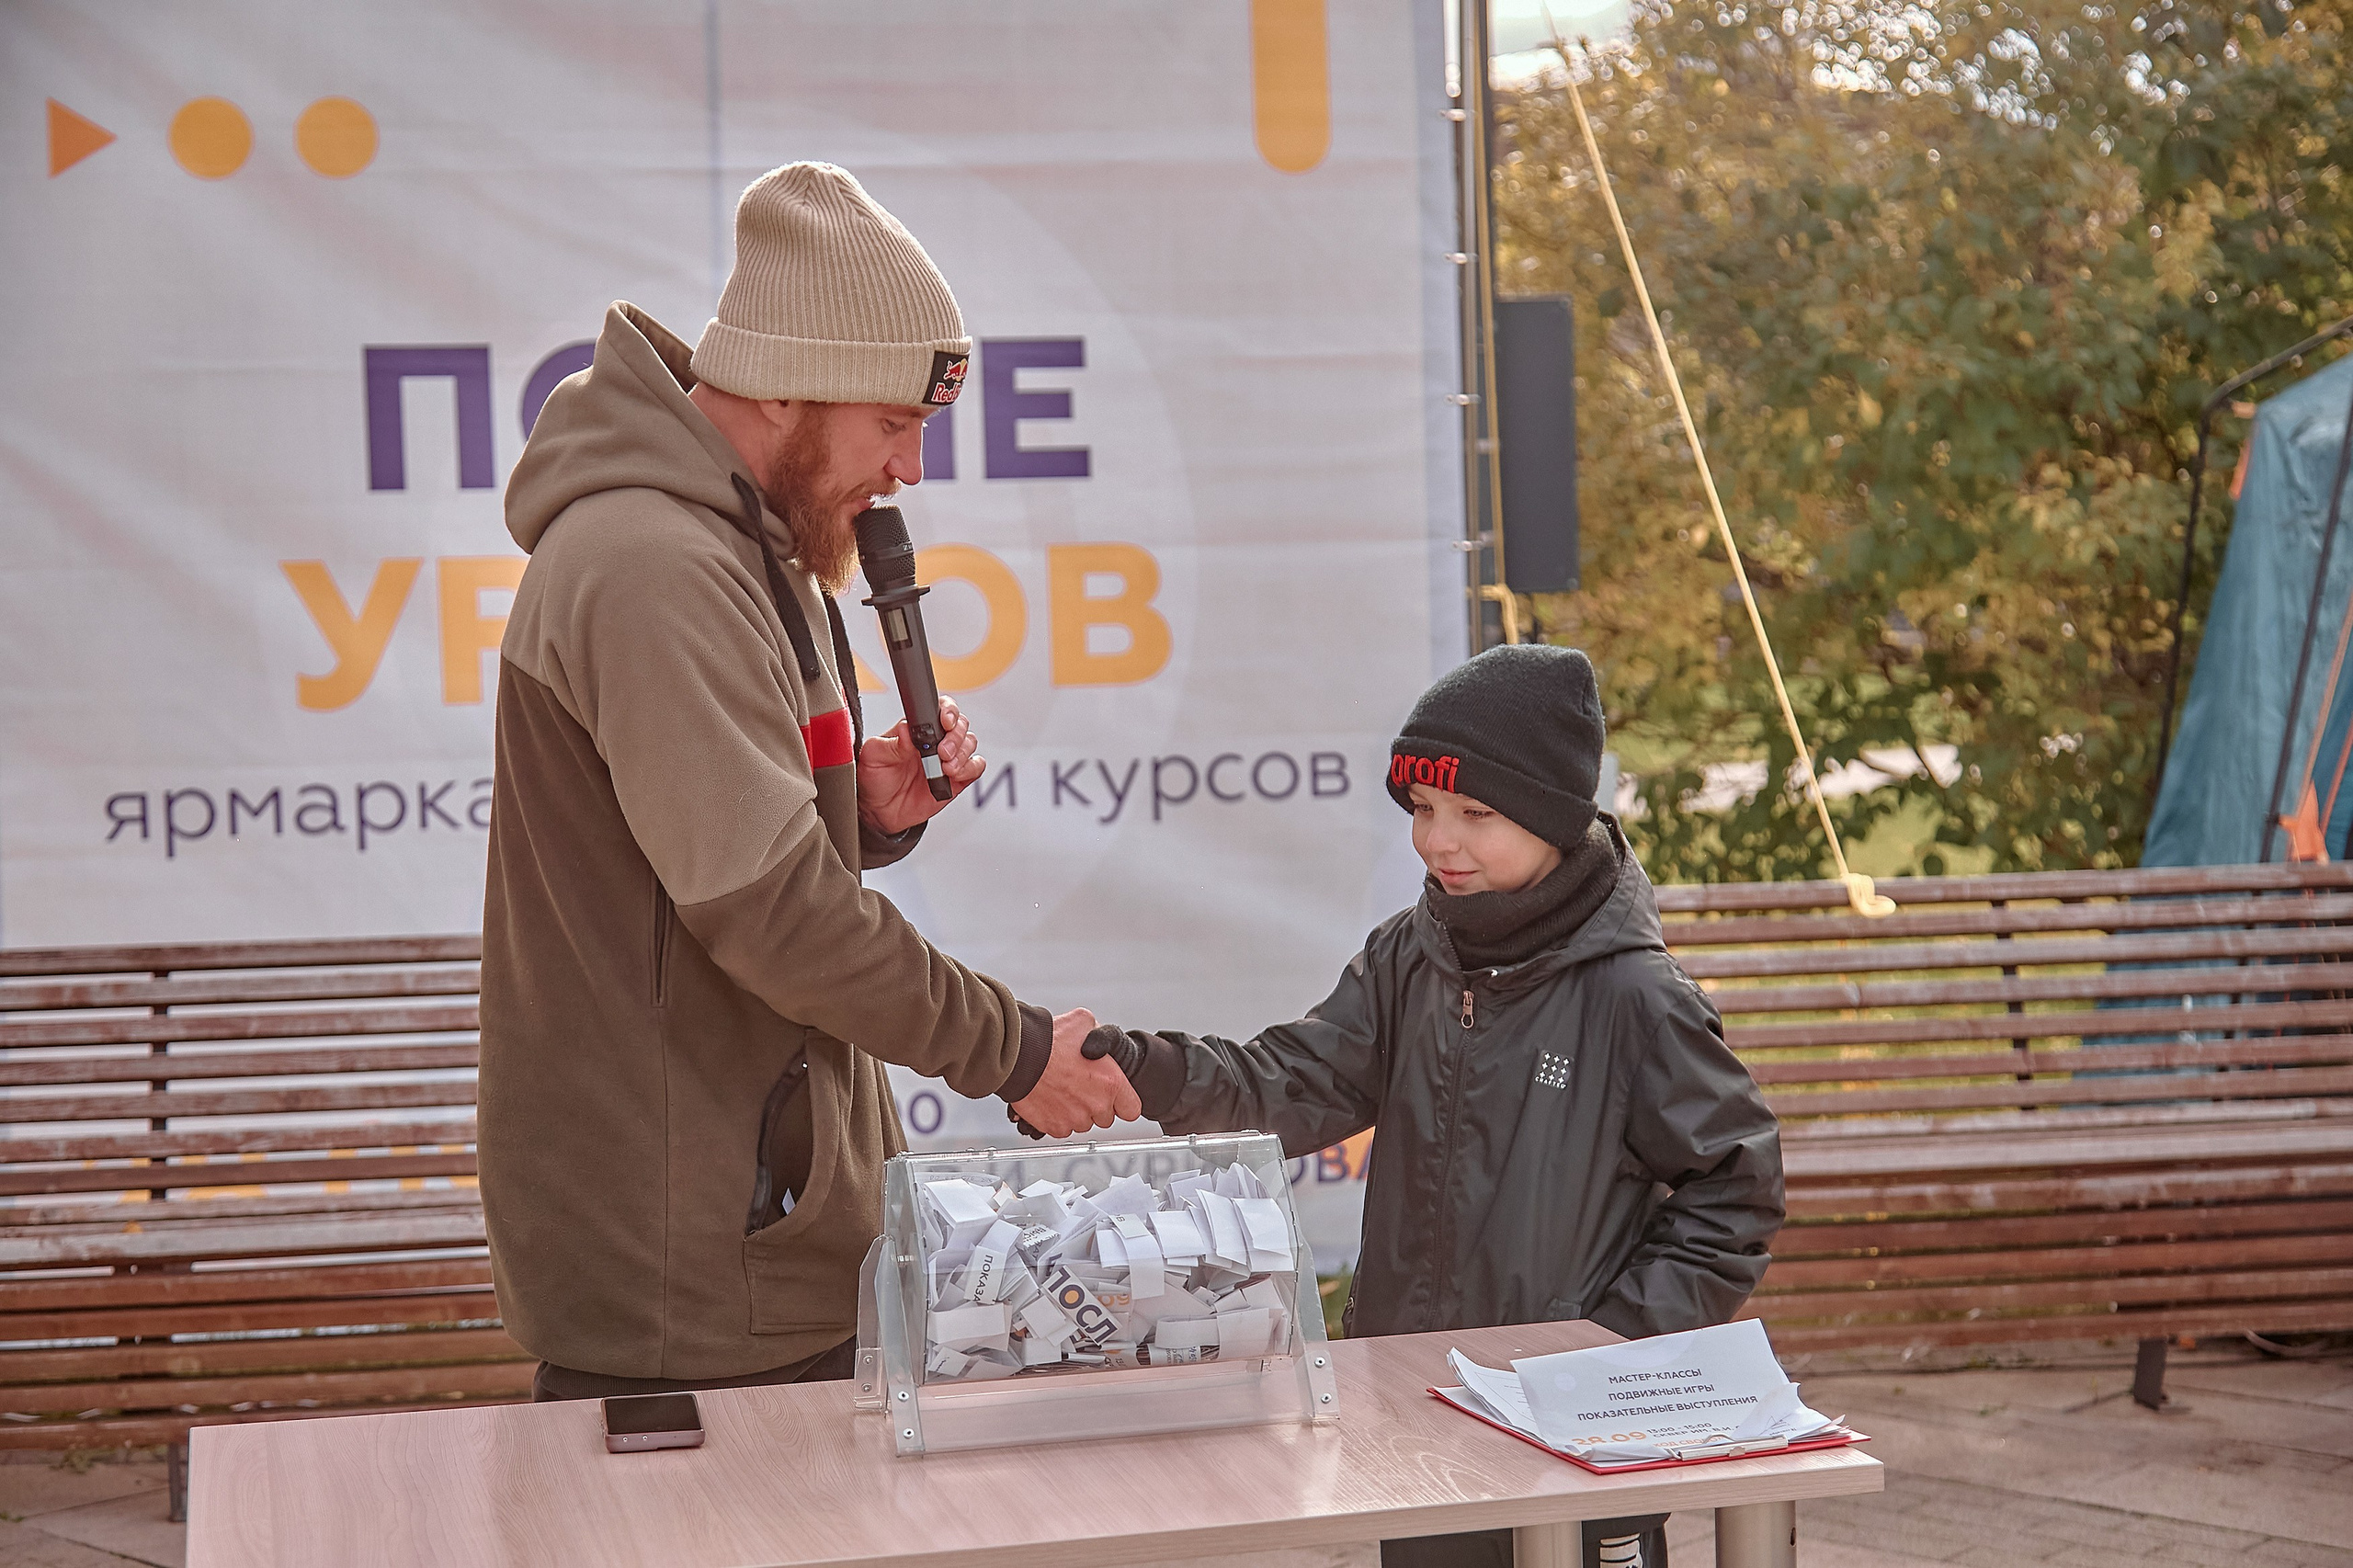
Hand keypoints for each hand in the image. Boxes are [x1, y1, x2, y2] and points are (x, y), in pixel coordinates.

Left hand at [856, 696, 983, 835]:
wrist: (880, 811)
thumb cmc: (876, 779)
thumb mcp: (873, 757)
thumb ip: (891, 743)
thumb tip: (906, 729)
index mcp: (916, 729)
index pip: (940, 708)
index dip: (948, 711)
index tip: (945, 722)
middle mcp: (935, 741)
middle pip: (961, 725)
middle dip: (955, 737)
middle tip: (942, 752)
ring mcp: (947, 759)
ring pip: (970, 743)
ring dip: (962, 754)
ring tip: (945, 768)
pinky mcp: (957, 779)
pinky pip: (976, 767)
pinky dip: (970, 769)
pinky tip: (954, 775)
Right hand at [1010, 1008, 1141, 1138]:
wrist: (1019, 1055)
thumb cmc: (1048, 1040)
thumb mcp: (1084, 1022)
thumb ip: (1099, 1033)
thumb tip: (1098, 1035)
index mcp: (1110, 1083)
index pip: (1131, 1109)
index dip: (1122, 1102)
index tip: (1114, 1097)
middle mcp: (1096, 1104)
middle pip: (1105, 1117)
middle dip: (1096, 1104)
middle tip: (1080, 1087)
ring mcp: (1075, 1119)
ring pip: (1083, 1123)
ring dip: (1076, 1111)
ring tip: (1062, 1089)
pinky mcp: (1054, 1127)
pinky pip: (1062, 1128)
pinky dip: (1056, 1117)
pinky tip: (1050, 1098)